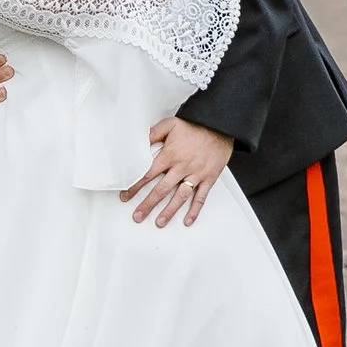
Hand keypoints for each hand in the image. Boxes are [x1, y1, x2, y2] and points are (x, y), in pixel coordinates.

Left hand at [120, 115, 233, 229]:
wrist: (219, 125)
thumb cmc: (195, 125)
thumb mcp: (170, 124)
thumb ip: (153, 133)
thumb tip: (138, 141)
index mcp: (170, 155)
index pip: (148, 174)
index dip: (135, 186)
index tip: (126, 196)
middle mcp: (182, 167)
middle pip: (161, 190)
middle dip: (148, 204)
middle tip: (138, 216)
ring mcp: (196, 175)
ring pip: (180, 197)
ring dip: (169, 211)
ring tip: (159, 222)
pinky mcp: (208, 178)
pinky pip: (201, 197)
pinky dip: (195, 210)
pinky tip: (187, 220)